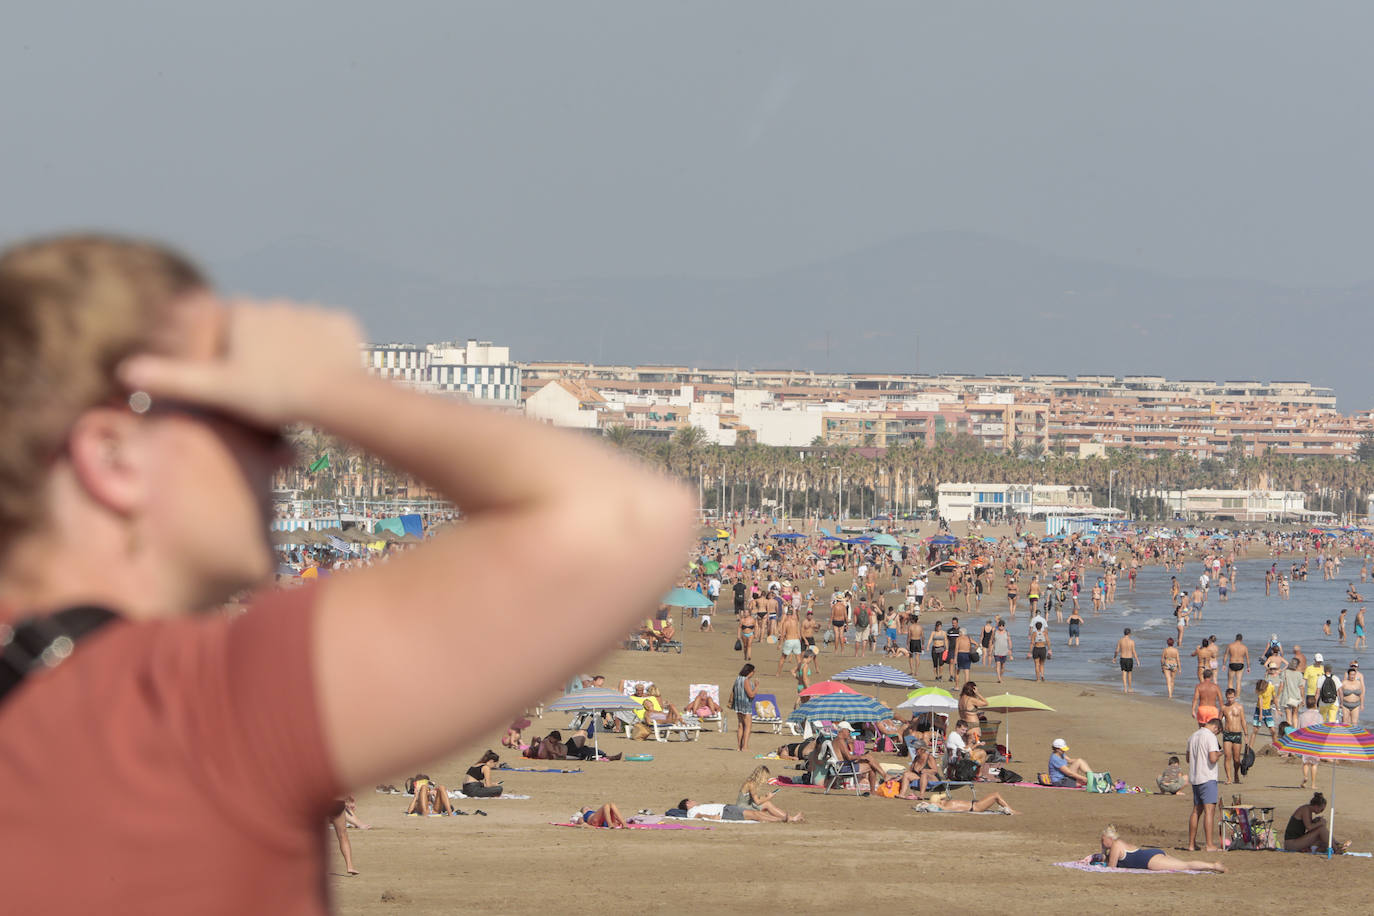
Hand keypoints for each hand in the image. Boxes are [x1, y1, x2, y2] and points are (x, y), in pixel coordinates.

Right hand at [118, 299, 364, 429]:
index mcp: (244, 312)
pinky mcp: (342, 323)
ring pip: (296, 333)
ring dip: (294, 351)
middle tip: (269, 387)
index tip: (240, 382)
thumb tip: (124, 371)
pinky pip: (329, 337)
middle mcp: (277, 303)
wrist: (337, 395)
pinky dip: (326, 353)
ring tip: (296, 384)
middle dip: (261, 353)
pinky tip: (325, 374)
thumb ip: (173, 378)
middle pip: (262, 331)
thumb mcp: (217, 389)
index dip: (228, 357)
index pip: (227, 330)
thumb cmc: (273, 394)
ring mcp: (312, 311)